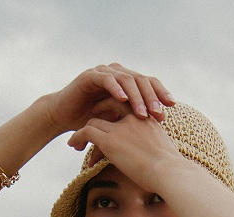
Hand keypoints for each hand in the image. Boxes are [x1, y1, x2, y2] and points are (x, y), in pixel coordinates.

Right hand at [44, 63, 174, 134]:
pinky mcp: (91, 75)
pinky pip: (107, 80)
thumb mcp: (117, 122)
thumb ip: (133, 119)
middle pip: (141, 81)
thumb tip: (159, 126)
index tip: (170, 109)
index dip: (160, 94)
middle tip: (158, 113)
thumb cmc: (90, 121)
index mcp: (127, 83)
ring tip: (143, 112)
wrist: (63, 116)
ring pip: (126, 80)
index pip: (149, 84)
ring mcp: (105, 72)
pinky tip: (123, 99)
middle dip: (151, 97)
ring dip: (136, 96)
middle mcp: (118, 74)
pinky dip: (116, 89)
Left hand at [67, 111, 180, 191]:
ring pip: (94, 121)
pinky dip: (77, 137)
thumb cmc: (170, 170)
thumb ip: (154, 151)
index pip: (125, 106)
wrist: (169, 172)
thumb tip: (153, 166)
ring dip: (83, 131)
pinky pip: (87, 132)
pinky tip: (72, 144)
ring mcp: (120, 128)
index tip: (107, 120)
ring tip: (77, 144)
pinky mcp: (110, 140)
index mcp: (146, 118)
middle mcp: (133, 117)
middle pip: (108, 107)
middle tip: (88, 127)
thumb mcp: (164, 154)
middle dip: (97, 114)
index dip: (114, 111)